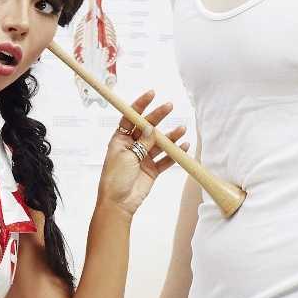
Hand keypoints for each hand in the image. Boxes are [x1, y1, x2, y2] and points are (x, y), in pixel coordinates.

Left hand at [97, 88, 188, 218]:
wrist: (119, 203)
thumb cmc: (115, 179)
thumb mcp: (126, 156)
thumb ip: (141, 142)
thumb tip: (152, 128)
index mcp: (120, 140)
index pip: (130, 118)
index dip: (140, 106)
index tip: (151, 95)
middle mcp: (132, 147)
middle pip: (147, 128)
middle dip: (158, 117)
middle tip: (169, 106)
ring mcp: (143, 158)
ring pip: (159, 143)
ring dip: (170, 136)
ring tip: (182, 130)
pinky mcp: (152, 170)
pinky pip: (165, 159)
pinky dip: (174, 154)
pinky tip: (183, 146)